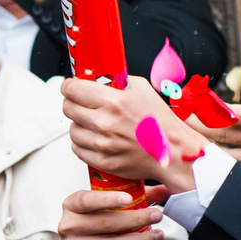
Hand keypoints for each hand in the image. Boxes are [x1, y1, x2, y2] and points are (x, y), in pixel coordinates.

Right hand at [57, 186, 167, 239]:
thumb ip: (136, 195)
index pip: (87, 200)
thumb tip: (166, 190)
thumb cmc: (101, 220)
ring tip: (158, 236)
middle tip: (158, 215)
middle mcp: (67, 225)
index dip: (108, 199)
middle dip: (137, 219)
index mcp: (71, 204)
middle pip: (106, 223)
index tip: (130, 199)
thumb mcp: (112, 204)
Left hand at [60, 75, 202, 190]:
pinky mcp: (101, 161)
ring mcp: (101, 144)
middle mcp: (104, 122)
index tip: (71, 87)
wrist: (173, 152)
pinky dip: (84, 143)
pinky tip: (97, 138)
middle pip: (68, 108)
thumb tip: (98, 78)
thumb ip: (118, 81)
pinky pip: (77, 149)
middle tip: (83, 103)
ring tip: (95, 124)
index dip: (69, 86)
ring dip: (80, 125)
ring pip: (72, 130)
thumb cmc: (161, 122)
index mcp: (113, 101)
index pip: (72, 89)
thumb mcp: (142, 89)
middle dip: (73, 103)